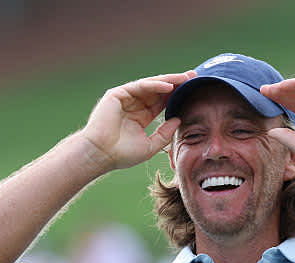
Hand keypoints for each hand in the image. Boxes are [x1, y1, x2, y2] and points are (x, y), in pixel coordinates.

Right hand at [81, 71, 196, 171]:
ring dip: (169, 80)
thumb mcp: (150, 146)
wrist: (101, 155)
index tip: (193, 91)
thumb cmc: (122, 154)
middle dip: (176, 83)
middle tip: (193, 76)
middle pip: (158, 90)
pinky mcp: (117, 94)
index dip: (177, 96)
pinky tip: (169, 86)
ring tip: (185, 77)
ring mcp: (125, 98)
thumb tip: (178, 119)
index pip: (162, 102)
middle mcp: (134, 105)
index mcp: (141, 116)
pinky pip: (140, 86)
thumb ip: (164, 134)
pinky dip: (155, 85)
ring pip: (151, 85)